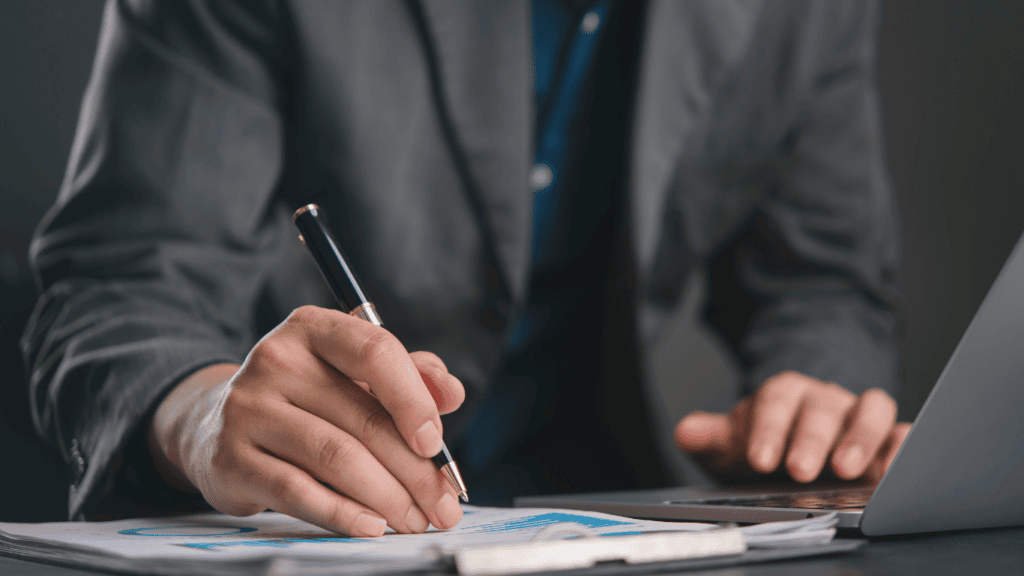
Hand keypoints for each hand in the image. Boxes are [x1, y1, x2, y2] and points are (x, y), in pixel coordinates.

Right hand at [147, 306, 465, 536]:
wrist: (216, 424)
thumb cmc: (305, 397)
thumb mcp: (354, 374)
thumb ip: (410, 375)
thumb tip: (451, 393)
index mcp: (312, 328)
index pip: (375, 351)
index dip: (414, 399)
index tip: (435, 442)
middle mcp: (276, 359)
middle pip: (364, 418)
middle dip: (415, 470)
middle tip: (443, 503)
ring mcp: (248, 408)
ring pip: (337, 458)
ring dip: (388, 498)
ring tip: (414, 519)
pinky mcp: (231, 459)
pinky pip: (298, 492)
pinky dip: (343, 514)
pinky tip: (372, 525)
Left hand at [675, 371, 910, 482]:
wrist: (792, 450)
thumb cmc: (765, 446)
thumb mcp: (733, 445)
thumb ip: (712, 438)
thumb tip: (685, 432)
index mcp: (783, 393)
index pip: (776, 401)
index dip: (769, 428)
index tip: (760, 459)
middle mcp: (823, 399)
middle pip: (820, 408)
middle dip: (811, 439)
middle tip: (800, 470)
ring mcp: (858, 415)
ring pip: (869, 409)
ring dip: (860, 438)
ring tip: (848, 470)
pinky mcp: (889, 436)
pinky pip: (901, 432)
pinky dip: (902, 447)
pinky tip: (893, 472)